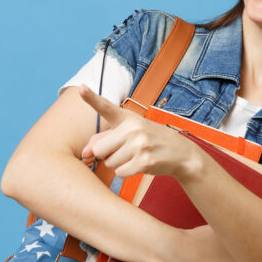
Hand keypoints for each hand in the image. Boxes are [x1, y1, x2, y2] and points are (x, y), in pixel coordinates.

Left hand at [77, 85, 201, 180]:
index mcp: (126, 117)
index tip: (81, 88)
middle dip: (106, 154)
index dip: (91, 98)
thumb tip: (84, 153)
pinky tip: (138, 165)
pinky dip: (125, 172)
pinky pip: (120, 173)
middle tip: (123, 150)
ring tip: (134, 156)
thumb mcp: (128, 132)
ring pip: (109, 162)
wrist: (180, 152)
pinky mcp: (145, 161)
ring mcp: (140, 144)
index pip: (106, 107)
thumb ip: (102, 139)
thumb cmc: (148, 140)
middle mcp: (132, 128)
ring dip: (117, 164)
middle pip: (99, 149)